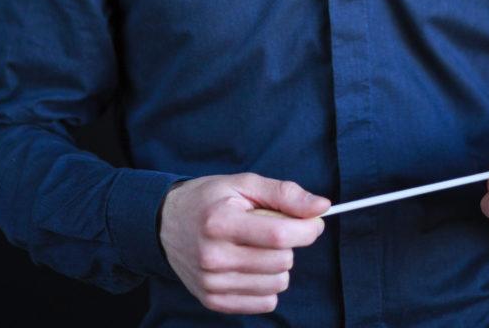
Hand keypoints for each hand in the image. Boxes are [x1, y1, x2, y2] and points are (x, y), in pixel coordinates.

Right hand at [159, 173, 330, 314]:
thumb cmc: (210, 199)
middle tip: (269, 229)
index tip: (313, 221)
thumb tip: (322, 207)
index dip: (307, 229)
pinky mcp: (212, 301)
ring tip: (256, 247)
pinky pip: (264, 303)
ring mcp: (211, 283)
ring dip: (277, 265)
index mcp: (220, 222)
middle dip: (287, 244)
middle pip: (281, 261)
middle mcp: (212, 256)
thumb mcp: (244, 184)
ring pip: (276, 284)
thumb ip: (285, 194)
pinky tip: (250, 265)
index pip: (279, 235)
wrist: (166, 223)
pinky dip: (267, 285)